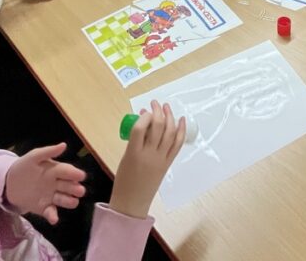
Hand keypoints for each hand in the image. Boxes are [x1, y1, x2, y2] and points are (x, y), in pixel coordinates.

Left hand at [5, 142, 86, 224]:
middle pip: (69, 187)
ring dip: (69, 201)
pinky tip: (54, 218)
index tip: (81, 176)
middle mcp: (56, 184)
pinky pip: (50, 212)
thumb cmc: (23, 166)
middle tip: (80, 191)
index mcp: (55, 170)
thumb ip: (48, 151)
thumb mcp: (34, 156)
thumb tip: (64, 145)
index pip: (68, 171)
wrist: (8, 182)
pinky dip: (53, 216)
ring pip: (64, 200)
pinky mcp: (43, 208)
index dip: (75, 173)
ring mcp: (51, 197)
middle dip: (76, 189)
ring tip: (73, 202)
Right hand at [110, 101, 185, 218]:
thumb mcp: (124, 157)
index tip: (144, 111)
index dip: (144, 116)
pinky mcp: (168, 164)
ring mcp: (160, 159)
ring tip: (166, 107)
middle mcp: (149, 155)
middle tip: (155, 103)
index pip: (140, 129)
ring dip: (169, 117)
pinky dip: (180, 130)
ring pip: (169, 133)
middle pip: (157, 128)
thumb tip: (144, 123)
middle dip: (157, 112)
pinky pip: (177, 144)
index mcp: (133, 153)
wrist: (132, 202)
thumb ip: (134, 141)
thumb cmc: (124, 180)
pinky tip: (181, 120)